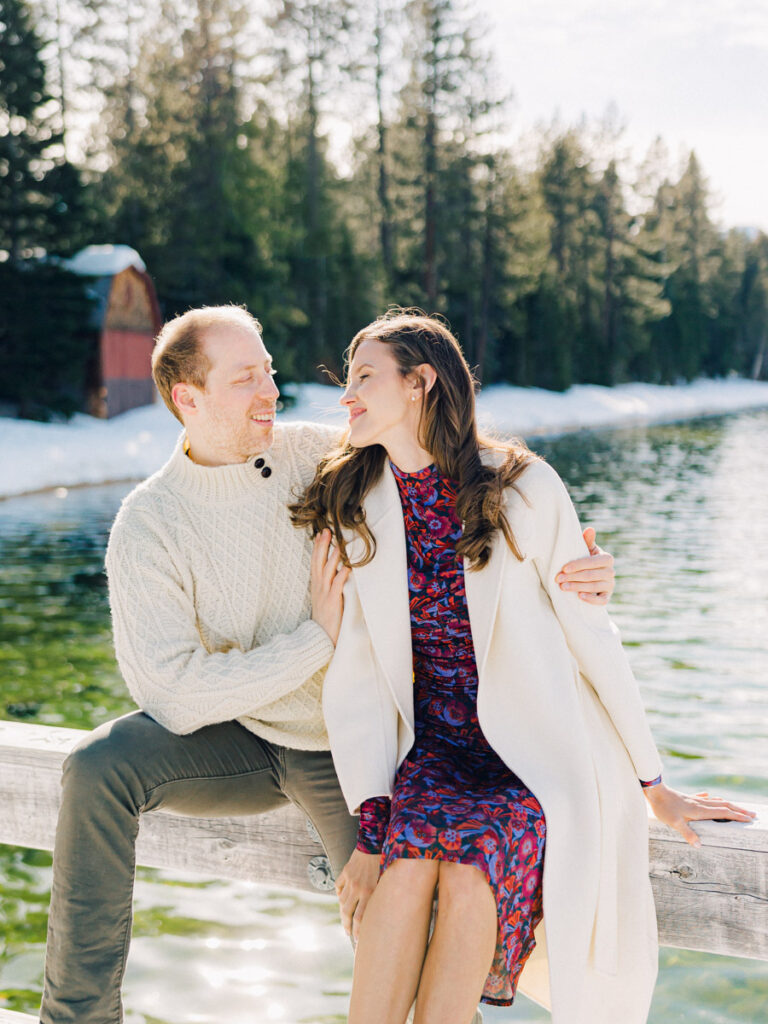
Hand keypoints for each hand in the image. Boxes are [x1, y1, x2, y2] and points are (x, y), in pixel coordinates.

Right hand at [311, 529, 349, 645]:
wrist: (319, 637)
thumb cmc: (324, 618)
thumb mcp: (322, 598)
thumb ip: (327, 585)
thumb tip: (335, 571)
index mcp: (316, 585)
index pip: (315, 562)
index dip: (317, 548)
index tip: (320, 534)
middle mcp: (318, 586)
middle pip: (318, 562)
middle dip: (322, 546)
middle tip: (326, 530)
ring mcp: (324, 594)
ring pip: (327, 571)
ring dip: (333, 557)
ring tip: (338, 544)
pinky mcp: (332, 602)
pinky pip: (337, 587)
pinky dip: (341, 576)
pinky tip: (347, 568)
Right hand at [335, 848, 379, 941]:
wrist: (375, 842)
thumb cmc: (385, 862)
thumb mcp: (385, 882)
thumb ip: (380, 896)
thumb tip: (381, 912)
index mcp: (369, 892)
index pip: (360, 918)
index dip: (357, 931)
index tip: (357, 939)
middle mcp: (358, 888)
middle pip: (347, 913)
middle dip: (347, 925)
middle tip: (348, 933)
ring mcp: (350, 880)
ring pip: (342, 901)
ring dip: (343, 911)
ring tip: (345, 918)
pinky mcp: (345, 872)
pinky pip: (338, 886)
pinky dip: (339, 893)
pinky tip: (342, 897)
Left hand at [555, 526, 614, 604]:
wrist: (591, 579)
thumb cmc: (586, 561)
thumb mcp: (587, 551)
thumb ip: (587, 541)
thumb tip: (590, 529)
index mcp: (607, 559)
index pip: (592, 562)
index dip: (578, 565)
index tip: (564, 568)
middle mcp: (611, 572)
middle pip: (591, 575)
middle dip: (573, 577)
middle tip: (558, 579)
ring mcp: (610, 585)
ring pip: (594, 587)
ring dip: (577, 587)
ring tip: (563, 587)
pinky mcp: (607, 597)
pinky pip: (601, 600)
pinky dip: (591, 599)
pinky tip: (580, 597)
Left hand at [644, 783, 755, 846]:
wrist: (654, 791)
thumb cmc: (664, 808)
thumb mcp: (675, 823)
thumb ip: (688, 834)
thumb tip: (699, 846)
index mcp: (700, 810)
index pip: (723, 813)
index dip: (736, 816)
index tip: (749, 819)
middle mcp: (700, 804)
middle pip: (723, 806)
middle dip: (738, 810)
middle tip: (751, 814)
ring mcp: (694, 800)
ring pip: (715, 801)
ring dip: (728, 804)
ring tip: (736, 807)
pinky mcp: (687, 798)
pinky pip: (702, 798)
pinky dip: (710, 798)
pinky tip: (709, 795)